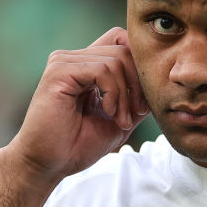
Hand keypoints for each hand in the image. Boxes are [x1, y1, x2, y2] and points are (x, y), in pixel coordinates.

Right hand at [8, 27, 149, 179]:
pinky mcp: (59, 71)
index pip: (121, 42)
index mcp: (85, 65)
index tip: (142, 104)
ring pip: (116, 59)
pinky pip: (102, 69)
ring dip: (126, 94)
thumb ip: (135, 97)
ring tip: (120, 119)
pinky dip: (114, 93)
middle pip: (123, 48)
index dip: (139, 67)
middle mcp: (73, 58)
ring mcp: (64, 62)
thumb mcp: (119, 119)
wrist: (48, 164)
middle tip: (135, 114)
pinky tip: (108, 112)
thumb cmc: (77, 145)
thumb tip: (157, 82)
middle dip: (138, 82)